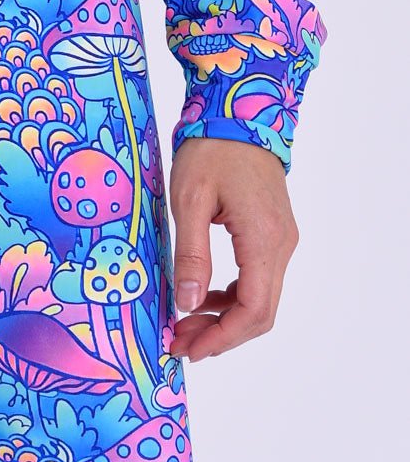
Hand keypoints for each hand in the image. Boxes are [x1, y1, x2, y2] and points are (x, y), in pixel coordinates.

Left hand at [166, 136, 298, 361]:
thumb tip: (188, 303)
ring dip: (226, 318)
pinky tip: (204, 296)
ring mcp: (281, 239)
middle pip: (260, 312)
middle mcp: (281, 244)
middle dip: (221, 334)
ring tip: (186, 324)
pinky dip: (232, 295)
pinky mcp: (273, 233)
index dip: (222, 337)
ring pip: (261, 298)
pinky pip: (258, 278)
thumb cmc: (211, 150)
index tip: (188, 348)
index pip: (253, 310)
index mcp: (263, 240)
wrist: (239, 113)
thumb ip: (191, 254)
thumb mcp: (189, 201)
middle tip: (181, 343)